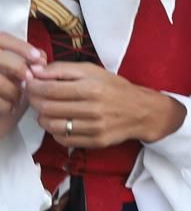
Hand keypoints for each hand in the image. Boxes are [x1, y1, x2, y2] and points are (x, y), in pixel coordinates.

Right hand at [0, 34, 45, 135]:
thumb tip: (41, 56)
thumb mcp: (16, 74)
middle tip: (29, 78)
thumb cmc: (5, 93)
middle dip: (17, 66)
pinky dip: (5, 104)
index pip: (1, 38)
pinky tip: (10, 108)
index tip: (38, 58)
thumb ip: (26, 61)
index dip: (20, 46)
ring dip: (11, 89)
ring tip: (18, 97)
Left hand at [24, 61, 184, 148]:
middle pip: (47, 108)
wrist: (142, 111)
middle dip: (35, 101)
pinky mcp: (95, 142)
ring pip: (51, 126)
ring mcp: (94, 128)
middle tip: (35, 96)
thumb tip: (35, 71)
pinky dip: (55, 131)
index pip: (50, 89)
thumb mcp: (93, 71)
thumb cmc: (114, 88)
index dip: (33, 86)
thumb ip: (63, 69)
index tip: (29, 83)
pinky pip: (62, 139)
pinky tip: (61, 121)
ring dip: (42, 117)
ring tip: (47, 110)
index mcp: (93, 88)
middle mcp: (94, 109)